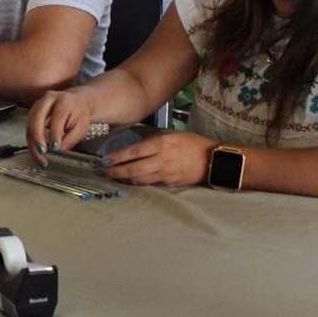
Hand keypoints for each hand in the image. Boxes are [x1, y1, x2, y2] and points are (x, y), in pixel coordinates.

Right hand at [26, 90, 92, 165]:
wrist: (78, 103)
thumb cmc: (80, 114)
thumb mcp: (81, 127)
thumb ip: (70, 139)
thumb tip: (58, 151)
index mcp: (63, 101)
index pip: (56, 119)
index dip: (54, 135)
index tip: (55, 148)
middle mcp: (48, 100)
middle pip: (36, 119)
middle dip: (37, 138)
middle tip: (42, 152)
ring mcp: (38, 105)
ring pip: (29, 125)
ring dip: (32, 143)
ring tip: (40, 158)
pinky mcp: (33, 113)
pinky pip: (29, 129)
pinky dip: (32, 143)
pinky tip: (38, 153)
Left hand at [101, 131, 215, 185]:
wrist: (213, 160)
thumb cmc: (191, 143)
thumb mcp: (171, 134)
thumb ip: (152, 140)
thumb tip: (133, 146)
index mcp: (162, 144)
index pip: (134, 151)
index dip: (117, 157)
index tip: (104, 160)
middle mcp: (162, 159)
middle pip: (134, 168)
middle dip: (116, 171)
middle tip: (104, 171)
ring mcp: (166, 173)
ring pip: (140, 179)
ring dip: (125, 179)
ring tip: (113, 176)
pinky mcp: (171, 183)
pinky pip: (151, 183)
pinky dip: (138, 182)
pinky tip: (130, 180)